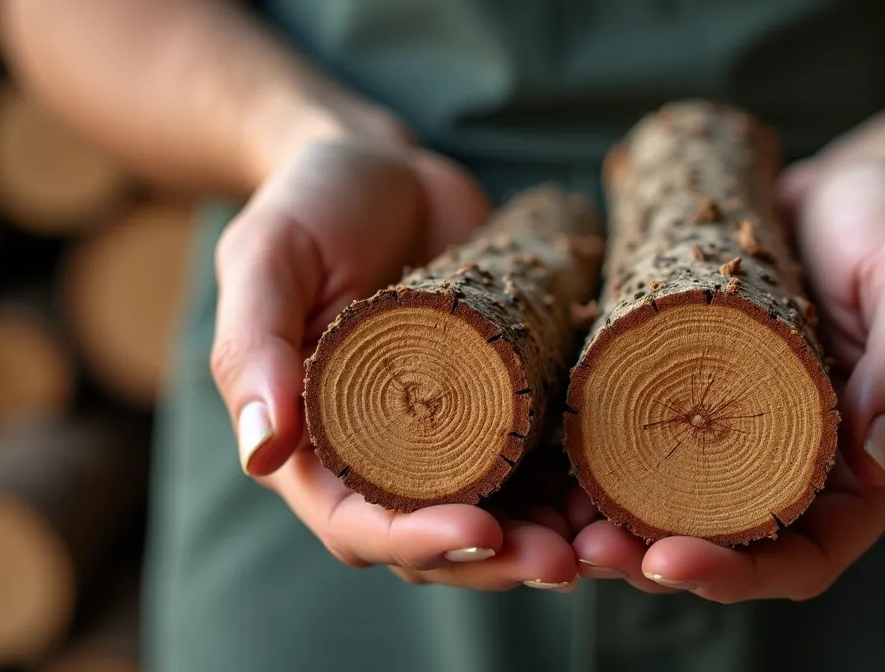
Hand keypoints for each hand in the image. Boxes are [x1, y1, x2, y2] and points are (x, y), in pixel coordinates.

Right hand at [209, 124, 576, 590]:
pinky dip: (584, 488)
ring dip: (557, 540)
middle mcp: (387, 462)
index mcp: (316, 449)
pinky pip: (546, 465)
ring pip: (506, 518)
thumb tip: (260, 455)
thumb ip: (255, 350)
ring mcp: (454, 440)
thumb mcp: (267, 259)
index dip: (418, 541)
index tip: (481, 532)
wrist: (387, 166)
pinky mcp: (509, 407)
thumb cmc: (311, 204)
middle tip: (568, 560)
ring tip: (614, 543)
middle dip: (504, 560)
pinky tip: (630, 489)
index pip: (361, 525)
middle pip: (443, 540)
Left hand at [571, 161, 884, 600]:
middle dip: (660, 560)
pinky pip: (660, 454)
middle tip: (588, 552)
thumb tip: (879, 462)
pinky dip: (612, 471)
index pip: (808, 556)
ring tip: (560, 525)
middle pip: (736, 550)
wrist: (841, 185)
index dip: (741, 574)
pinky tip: (562, 464)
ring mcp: (756, 443)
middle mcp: (814, 473)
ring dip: (625, 528)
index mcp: (878, 471)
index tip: (667, 561)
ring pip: (688, 513)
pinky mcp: (711, 405)